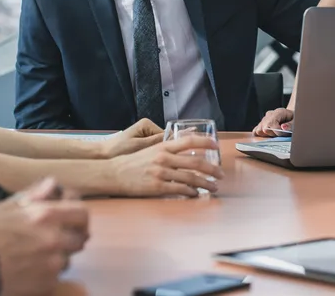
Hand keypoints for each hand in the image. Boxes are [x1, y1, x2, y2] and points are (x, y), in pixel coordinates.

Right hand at [0, 178, 89, 295]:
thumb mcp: (6, 206)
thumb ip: (34, 194)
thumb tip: (53, 184)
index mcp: (47, 215)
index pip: (82, 213)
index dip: (79, 216)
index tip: (74, 219)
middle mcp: (55, 238)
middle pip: (80, 238)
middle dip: (70, 237)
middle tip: (57, 239)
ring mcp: (53, 263)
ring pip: (68, 259)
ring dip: (58, 257)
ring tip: (38, 256)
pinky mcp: (47, 284)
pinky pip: (56, 277)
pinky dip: (47, 274)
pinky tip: (31, 270)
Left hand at [97, 118, 163, 158]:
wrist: (103, 155)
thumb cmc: (118, 149)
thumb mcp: (139, 145)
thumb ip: (157, 141)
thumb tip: (175, 140)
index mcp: (147, 124)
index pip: (167, 135)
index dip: (167, 147)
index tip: (165, 158)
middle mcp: (148, 127)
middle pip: (163, 140)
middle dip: (160, 151)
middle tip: (155, 161)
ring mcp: (145, 135)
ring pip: (158, 146)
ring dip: (155, 154)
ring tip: (149, 162)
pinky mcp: (141, 142)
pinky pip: (152, 149)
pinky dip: (150, 156)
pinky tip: (145, 162)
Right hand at [108, 135, 223, 196]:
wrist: (114, 173)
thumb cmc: (132, 162)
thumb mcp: (150, 149)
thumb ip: (167, 149)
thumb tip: (186, 149)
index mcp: (163, 146)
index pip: (189, 141)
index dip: (205, 142)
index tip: (217, 145)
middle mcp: (163, 158)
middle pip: (195, 162)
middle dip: (212, 169)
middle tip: (220, 174)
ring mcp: (161, 173)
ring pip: (190, 178)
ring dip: (205, 183)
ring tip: (213, 187)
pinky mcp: (157, 187)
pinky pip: (179, 190)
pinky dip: (191, 192)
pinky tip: (196, 194)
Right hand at [253, 108, 293, 136]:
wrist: (292, 116)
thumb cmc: (294, 119)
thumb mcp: (296, 121)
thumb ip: (290, 125)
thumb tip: (283, 127)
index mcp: (278, 112)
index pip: (271, 123)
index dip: (277, 131)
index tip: (284, 134)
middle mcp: (269, 115)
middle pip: (264, 128)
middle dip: (273, 134)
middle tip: (281, 134)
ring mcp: (264, 119)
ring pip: (259, 131)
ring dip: (267, 135)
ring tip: (276, 134)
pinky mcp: (261, 124)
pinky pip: (256, 131)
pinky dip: (261, 135)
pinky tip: (268, 135)